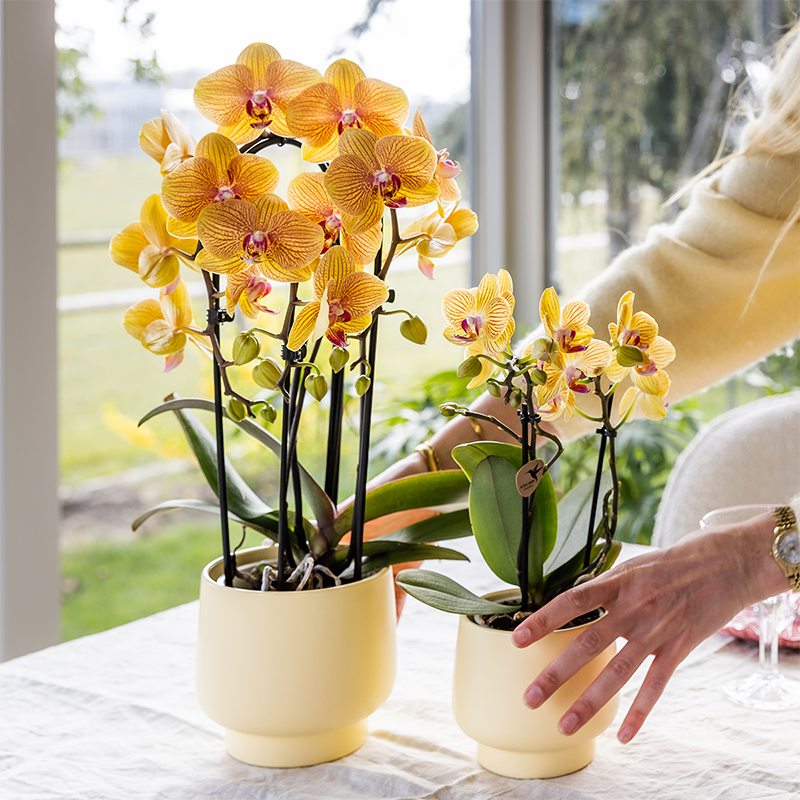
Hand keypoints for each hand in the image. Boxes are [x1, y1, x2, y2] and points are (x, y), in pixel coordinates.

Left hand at [511, 513, 785, 743]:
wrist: (725, 563)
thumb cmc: (670, 563)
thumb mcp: (631, 565)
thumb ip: (603, 588)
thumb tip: (569, 605)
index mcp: (617, 583)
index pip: (573, 601)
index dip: (544, 619)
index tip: (517, 639)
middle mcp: (634, 607)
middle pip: (589, 643)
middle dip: (556, 673)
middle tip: (529, 698)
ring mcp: (658, 630)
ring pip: (619, 672)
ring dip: (589, 701)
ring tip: (564, 724)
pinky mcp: (681, 647)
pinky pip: (657, 685)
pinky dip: (640, 712)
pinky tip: (623, 736)